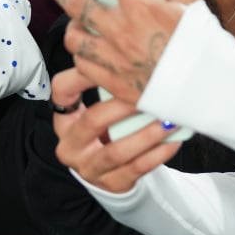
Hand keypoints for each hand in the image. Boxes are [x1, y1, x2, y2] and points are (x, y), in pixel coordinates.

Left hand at [51, 0, 199, 104]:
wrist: (209, 88)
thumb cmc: (203, 41)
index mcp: (141, 5)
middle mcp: (122, 31)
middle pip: (78, 5)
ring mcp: (114, 58)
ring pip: (75, 38)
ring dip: (72, 26)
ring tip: (76, 21)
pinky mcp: (113, 83)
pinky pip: (82, 67)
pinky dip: (82, 56)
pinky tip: (88, 52)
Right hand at [52, 66, 183, 192]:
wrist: (116, 170)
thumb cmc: (110, 129)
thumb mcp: (102, 108)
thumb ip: (106, 83)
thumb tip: (126, 50)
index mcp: (65, 121)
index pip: (61, 92)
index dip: (79, 76)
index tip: (109, 62)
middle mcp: (70, 146)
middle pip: (92, 121)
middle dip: (122, 107)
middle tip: (149, 92)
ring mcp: (89, 169)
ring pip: (116, 151)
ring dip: (146, 134)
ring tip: (168, 119)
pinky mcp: (112, 184)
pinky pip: (136, 169)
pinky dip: (157, 154)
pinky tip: (173, 140)